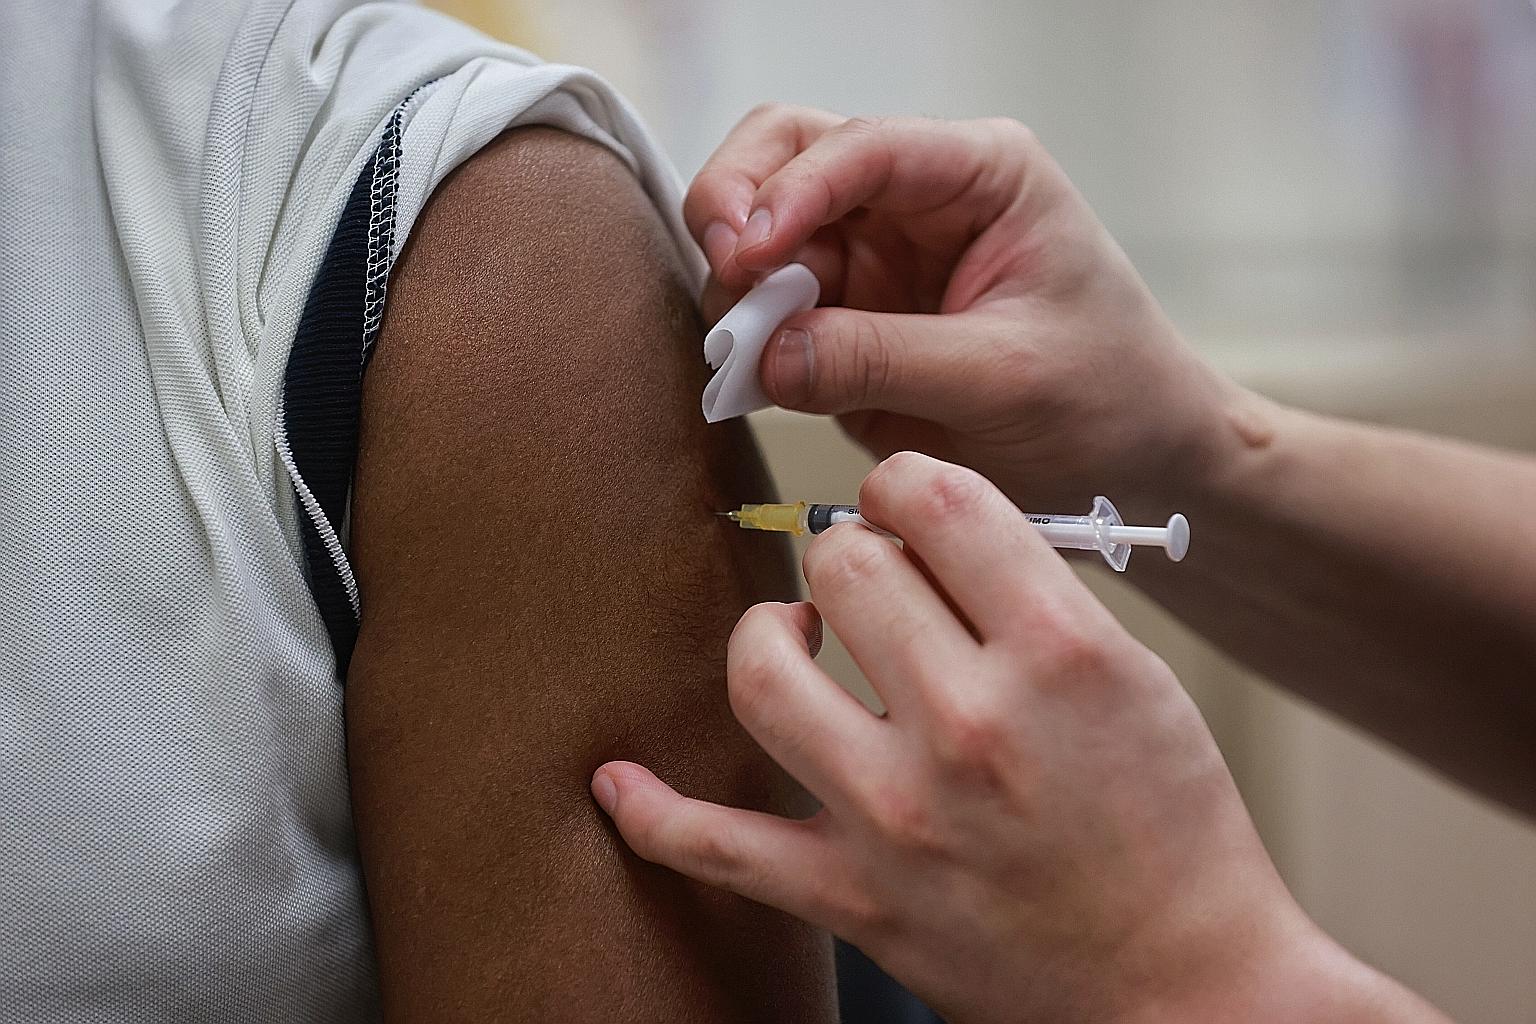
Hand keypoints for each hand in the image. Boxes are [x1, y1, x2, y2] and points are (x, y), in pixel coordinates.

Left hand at [591, 454, 1404, 1023]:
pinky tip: (618, 781)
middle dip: (851, 553)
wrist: (1186, 990)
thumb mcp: (1135, 676)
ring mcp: (898, 816)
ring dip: (768, 635)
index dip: (904, 482)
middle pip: (843, 564)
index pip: (934, 498)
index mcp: (1057, 653)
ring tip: (799, 638)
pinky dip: (655, 811)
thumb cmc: (1174, 829)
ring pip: (760, 671)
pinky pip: (717, 845)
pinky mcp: (854, 899)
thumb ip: (1029, 594)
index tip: (904, 506)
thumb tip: (922, 533)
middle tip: (872, 581)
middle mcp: (969, 725)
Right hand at [684, 107, 1258, 508]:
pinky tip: (747, 375)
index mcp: (977, 175)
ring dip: (737, 287)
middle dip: (738, 209)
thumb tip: (767, 354)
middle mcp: (915, 200)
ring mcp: (873, 259)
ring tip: (742, 352)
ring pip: (762, 233)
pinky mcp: (846, 322)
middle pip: (787, 155)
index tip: (749, 255)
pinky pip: (770, 311)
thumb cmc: (1107, 398)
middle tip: (728, 282)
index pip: (864, 147)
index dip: (792, 191)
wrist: (1134, 463)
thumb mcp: (1004, 378)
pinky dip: (745, 338)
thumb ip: (882, 360)